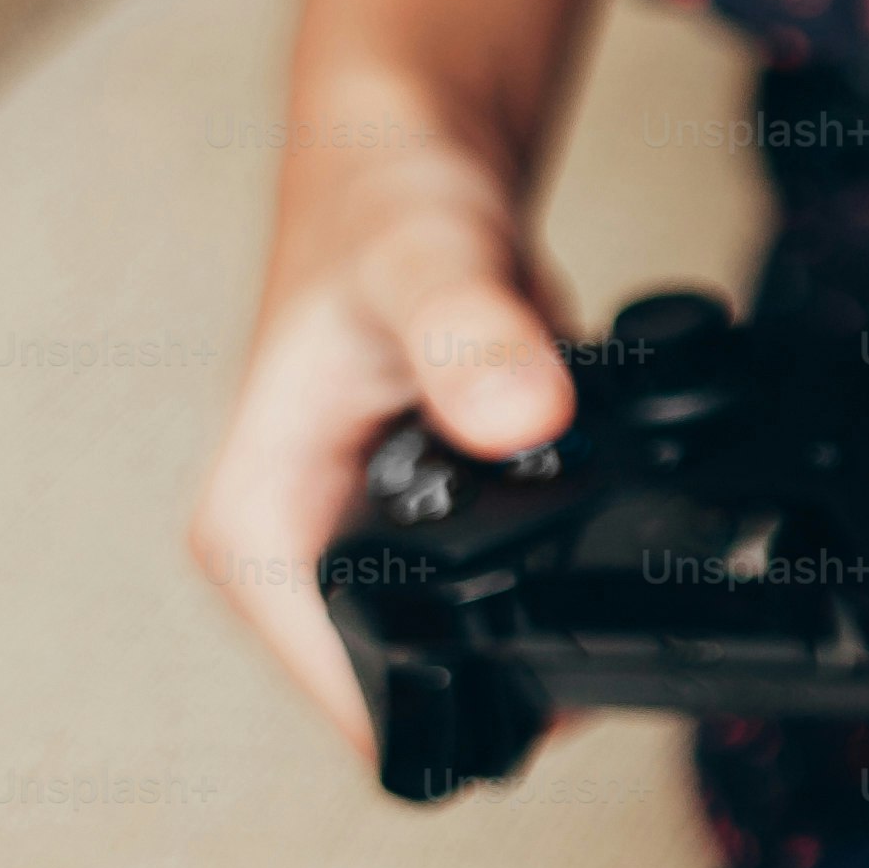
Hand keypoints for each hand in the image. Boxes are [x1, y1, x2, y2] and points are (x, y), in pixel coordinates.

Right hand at [193, 137, 578, 750]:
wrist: (415, 158)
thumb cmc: (383, 203)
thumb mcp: (427, 263)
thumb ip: (473, 337)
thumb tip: (522, 417)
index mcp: (259, 531)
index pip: (353, 701)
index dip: (466, 709)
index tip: (559, 674)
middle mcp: (301, 556)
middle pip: (427, 686)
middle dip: (528, 665)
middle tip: (609, 596)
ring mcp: (368, 545)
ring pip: (476, 640)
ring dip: (554, 606)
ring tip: (608, 529)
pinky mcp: (431, 525)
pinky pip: (509, 582)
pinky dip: (571, 554)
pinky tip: (607, 504)